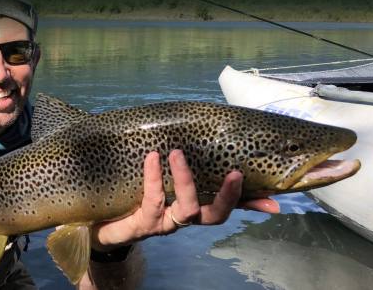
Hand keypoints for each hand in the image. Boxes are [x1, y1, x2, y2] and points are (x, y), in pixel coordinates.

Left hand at [91, 150, 278, 250]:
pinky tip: (152, 157)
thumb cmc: (135, 195)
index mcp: (191, 207)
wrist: (99, 220)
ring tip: (179, 154)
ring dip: (186, 181)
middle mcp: (182, 219)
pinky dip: (154, 178)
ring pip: (186, 210)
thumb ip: (178, 167)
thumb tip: (192, 146)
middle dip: (227, 197)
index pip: (227, 207)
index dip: (250, 205)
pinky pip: (153, 201)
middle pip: (213, 215)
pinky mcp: (142, 225)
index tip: (273, 201)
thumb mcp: (159, 179)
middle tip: (234, 174)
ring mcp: (164, 224)